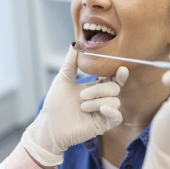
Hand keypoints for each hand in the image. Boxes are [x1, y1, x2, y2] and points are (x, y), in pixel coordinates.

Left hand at [21, 45, 128, 165]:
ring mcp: (103, 112)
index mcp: (94, 87)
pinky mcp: (103, 125)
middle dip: (100, 89)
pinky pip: (117, 117)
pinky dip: (112, 112)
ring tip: (82, 106)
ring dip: (98, 102)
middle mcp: (101, 99)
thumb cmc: (55, 103)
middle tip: (82, 95)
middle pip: (114, 88)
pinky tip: (101, 109)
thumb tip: (76, 43)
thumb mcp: (63, 78)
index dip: (119, 73)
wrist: (49, 125)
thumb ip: (71, 61)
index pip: (112, 78)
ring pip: (115, 101)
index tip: (120, 68)